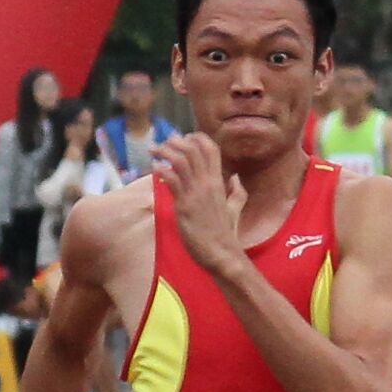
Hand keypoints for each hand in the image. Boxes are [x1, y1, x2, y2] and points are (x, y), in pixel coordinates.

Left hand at [153, 131, 246, 273]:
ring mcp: (196, 193)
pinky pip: (172, 180)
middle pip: (193, 149)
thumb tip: (235, 178)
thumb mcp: (236, 209)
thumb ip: (237, 192)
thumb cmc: (227, 234)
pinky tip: (155, 169)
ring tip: (154, 150)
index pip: (210, 149)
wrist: (222, 254)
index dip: (197, 138)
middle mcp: (208, 183)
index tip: (184, 138)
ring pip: (180, 161)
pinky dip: (162, 171)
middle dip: (176, 141)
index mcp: (219, 182)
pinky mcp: (184, 205)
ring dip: (165, 152)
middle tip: (163, 142)